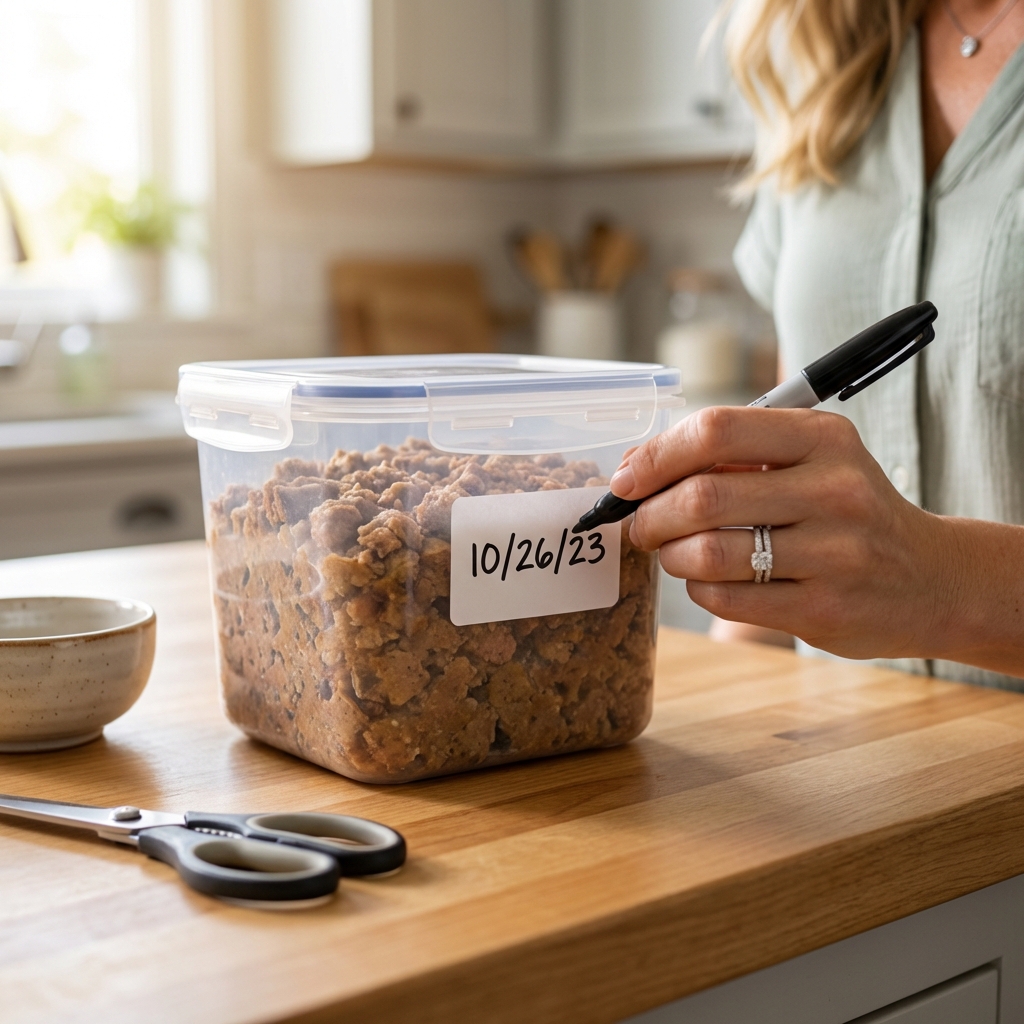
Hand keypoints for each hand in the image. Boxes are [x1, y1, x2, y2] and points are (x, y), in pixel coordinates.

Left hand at [611, 407, 976, 661]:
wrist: (932, 581)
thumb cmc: (848, 513)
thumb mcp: (813, 460)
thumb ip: (735, 454)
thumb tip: (636, 467)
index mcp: (823, 438)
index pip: (716, 430)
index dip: (656, 455)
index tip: (627, 478)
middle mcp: (834, 490)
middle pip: (701, 497)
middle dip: (650, 515)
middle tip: (640, 525)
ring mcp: (833, 555)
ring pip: (705, 554)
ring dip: (670, 555)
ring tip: (675, 552)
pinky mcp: (822, 609)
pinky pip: (723, 598)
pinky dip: (698, 588)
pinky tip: (711, 580)